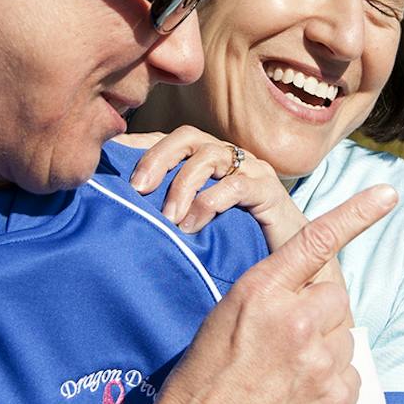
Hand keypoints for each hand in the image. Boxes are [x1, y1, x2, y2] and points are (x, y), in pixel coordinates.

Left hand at [123, 126, 308, 251]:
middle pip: (187, 137)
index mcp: (207, 161)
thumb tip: (121, 218)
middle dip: (157, 158)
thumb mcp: (194, 227)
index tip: (109, 160)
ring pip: (211, 155)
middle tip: (137, 189)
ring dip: (183, 184)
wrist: (293, 266)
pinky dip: (211, 201)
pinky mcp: (269, 190)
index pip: (167, 140)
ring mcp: (251, 170)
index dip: (139, 146)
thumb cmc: (238, 246)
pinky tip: (194, 225)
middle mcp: (228, 158)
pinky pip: (237, 184)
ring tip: (168, 217)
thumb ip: (167, 215)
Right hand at [147, 184, 396, 403]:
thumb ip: (272, 295)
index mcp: (261, 292)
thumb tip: (314, 290)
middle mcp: (296, 321)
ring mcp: (321, 363)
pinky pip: (349, 374)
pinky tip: (296, 397)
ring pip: (344, 336)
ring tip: (284, 375)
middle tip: (285, 341)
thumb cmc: (202, 382)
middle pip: (335, 296)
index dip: (355, 214)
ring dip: (323, 347)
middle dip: (317, 312)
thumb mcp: (223, 318)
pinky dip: (330, 382)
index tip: (387, 194)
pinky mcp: (338, 400)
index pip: (316, 241)